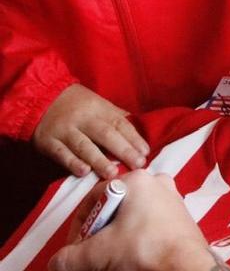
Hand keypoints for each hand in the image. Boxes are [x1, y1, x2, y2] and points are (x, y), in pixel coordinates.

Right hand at [34, 84, 149, 178]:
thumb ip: (115, 117)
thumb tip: (138, 133)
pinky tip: (84, 172)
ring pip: (84, 146)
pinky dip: (72, 163)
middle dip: (123, 149)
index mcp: (98, 108)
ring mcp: (65, 130)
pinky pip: (61, 154)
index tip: (145, 152)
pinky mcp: (49, 142)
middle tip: (137, 164)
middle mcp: (83, 118)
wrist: (42, 97)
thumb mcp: (98, 104)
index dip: (133, 138)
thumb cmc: (76, 104)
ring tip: (112, 173)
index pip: (119, 123)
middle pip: (105, 134)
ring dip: (99, 160)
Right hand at [48, 172, 229, 270]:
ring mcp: (170, 202)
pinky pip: (146, 233)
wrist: (188, 269)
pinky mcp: (180, 222)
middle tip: (85, 269)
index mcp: (136, 180)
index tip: (72, 253)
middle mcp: (155, 184)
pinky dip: (131, 251)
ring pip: (128, 227)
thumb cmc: (142, 249)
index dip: (77, 229)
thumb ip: (70, 258)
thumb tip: (54, 266)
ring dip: (110, 252)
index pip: (94, 200)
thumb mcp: (97, 254)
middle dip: (94, 246)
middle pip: (112, 215)